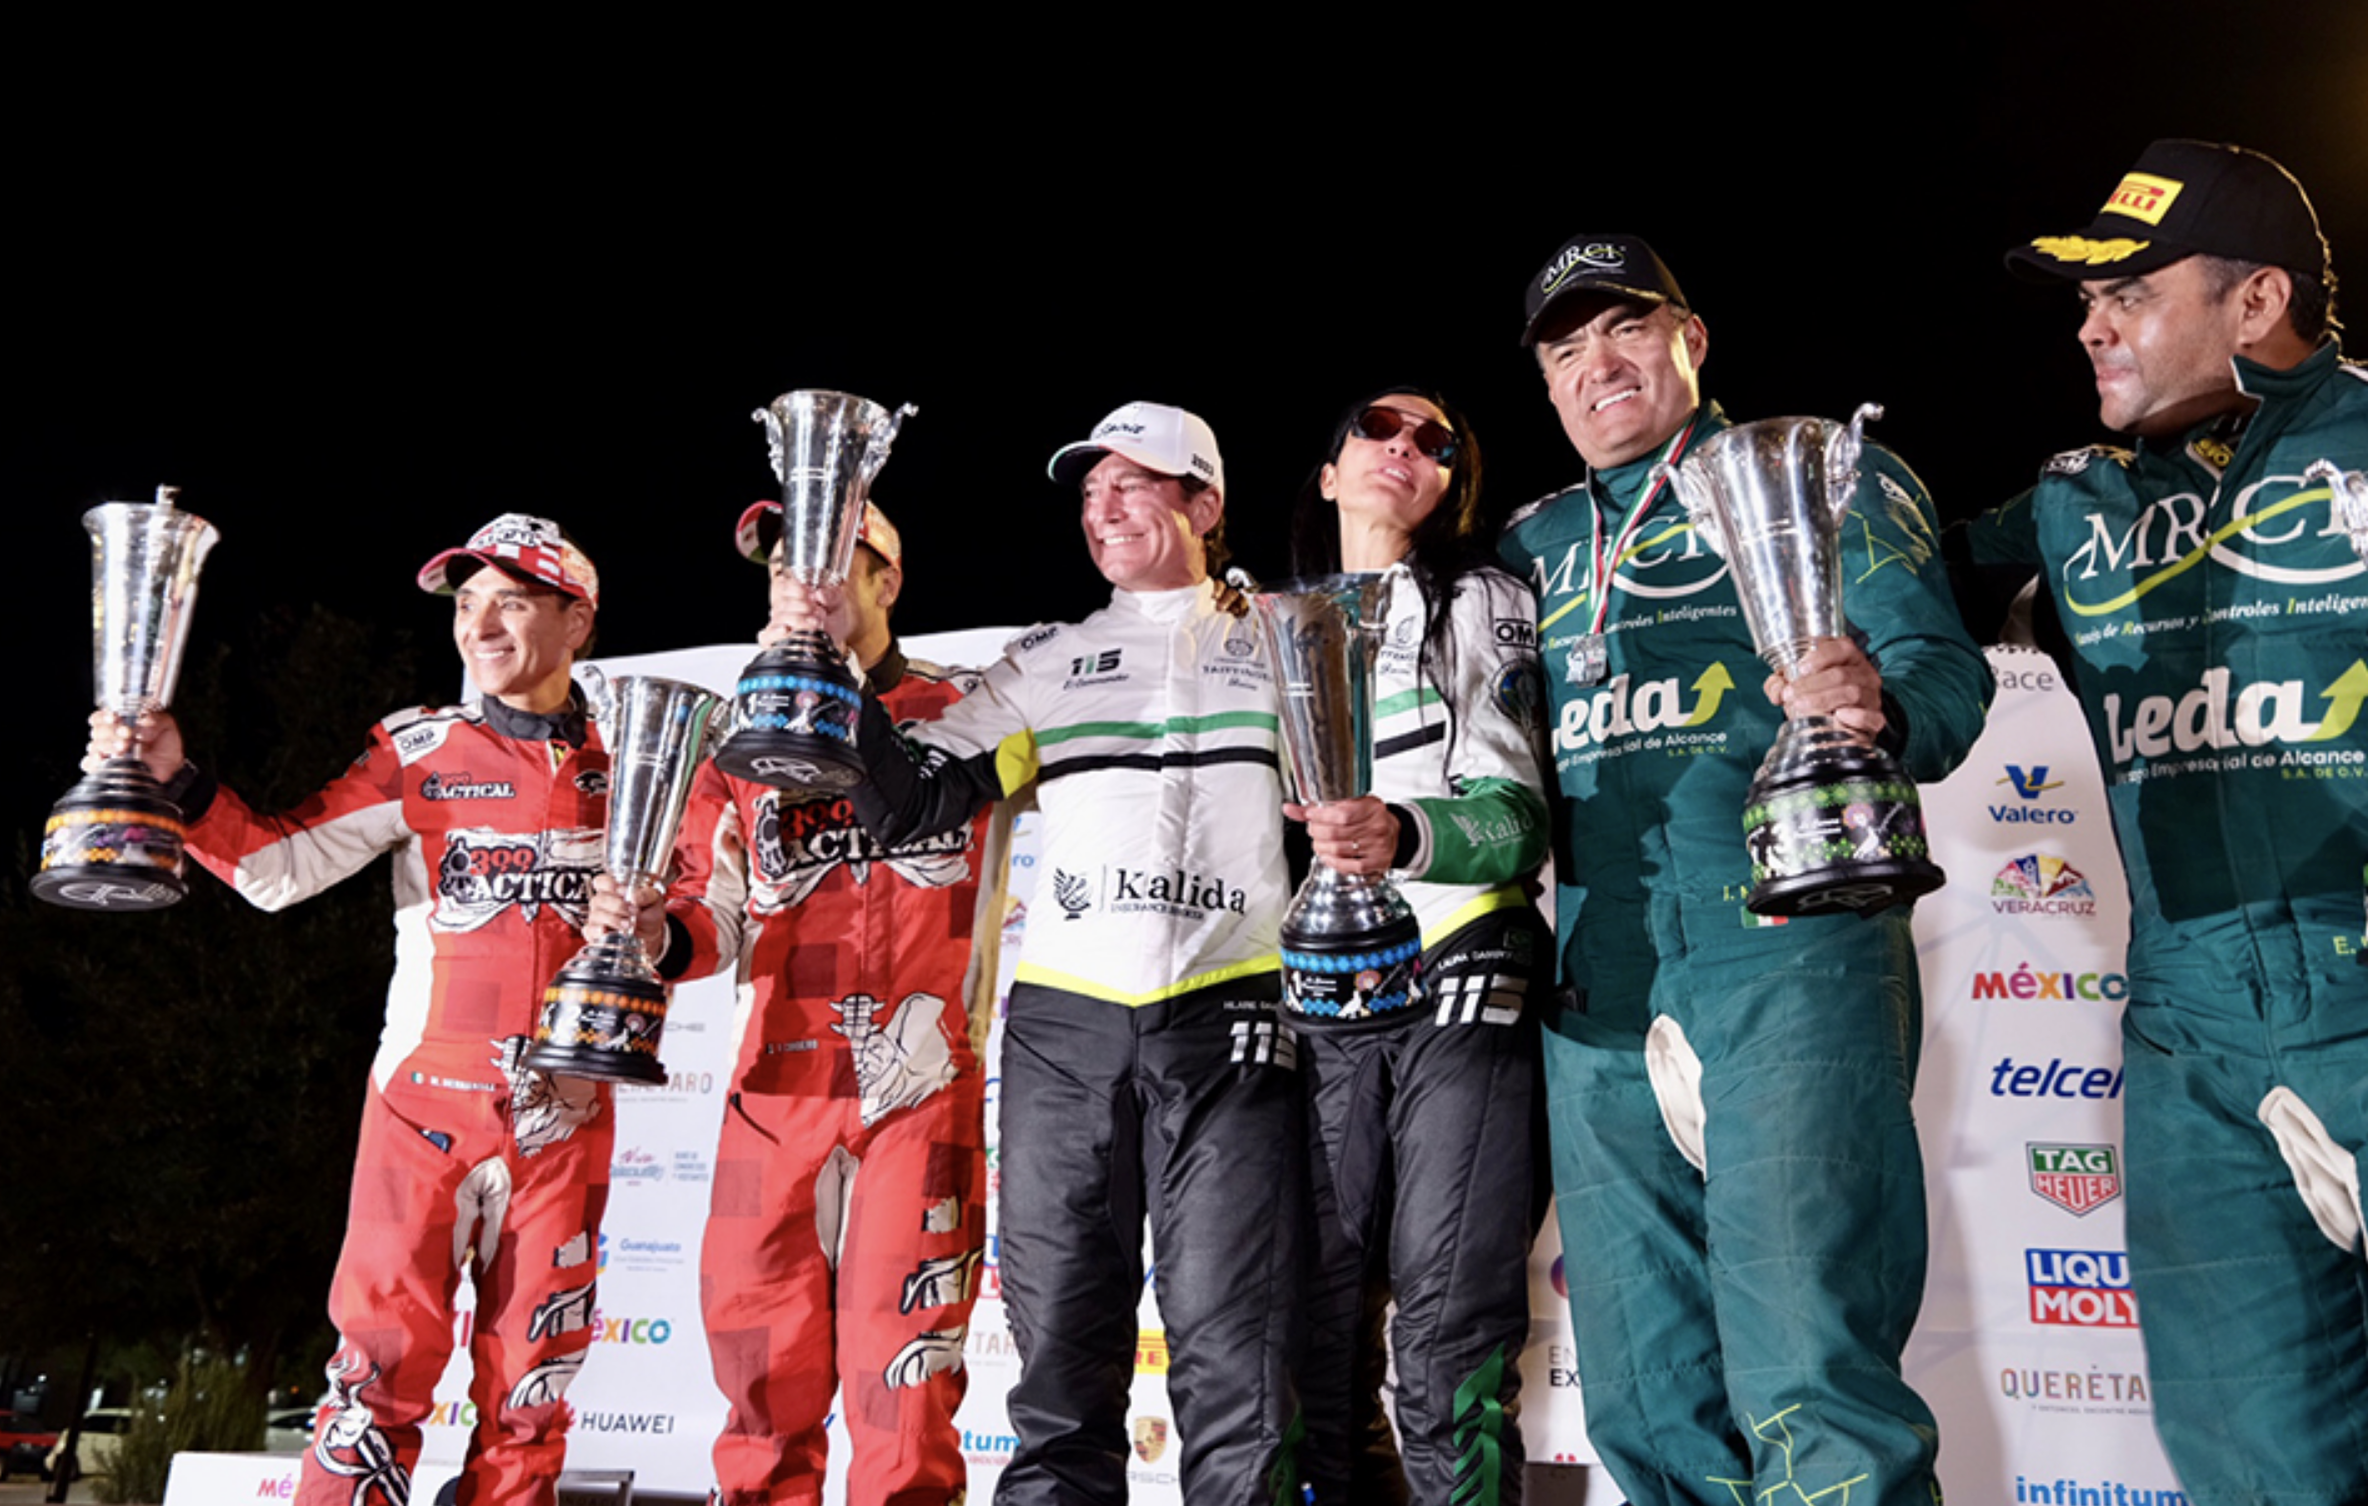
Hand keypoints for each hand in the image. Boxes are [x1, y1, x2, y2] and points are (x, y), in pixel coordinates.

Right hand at [84, 708, 185, 782]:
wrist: (171, 768)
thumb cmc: (165, 745)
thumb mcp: (165, 725)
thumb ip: (154, 719)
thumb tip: (141, 724)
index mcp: (119, 723)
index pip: (100, 716)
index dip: (104, 716)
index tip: (115, 717)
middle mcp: (109, 737)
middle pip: (97, 730)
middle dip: (111, 731)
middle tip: (127, 734)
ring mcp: (106, 753)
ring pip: (94, 746)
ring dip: (108, 745)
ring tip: (124, 747)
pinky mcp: (105, 769)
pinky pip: (89, 765)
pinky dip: (94, 761)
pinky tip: (103, 759)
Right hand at [584, 872, 667, 955]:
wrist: (651, 934)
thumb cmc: (649, 913)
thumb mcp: (654, 900)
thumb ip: (645, 894)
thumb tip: (633, 896)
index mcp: (615, 889)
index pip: (601, 881)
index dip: (608, 885)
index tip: (622, 891)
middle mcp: (603, 902)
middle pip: (599, 899)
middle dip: (617, 905)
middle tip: (633, 911)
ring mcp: (598, 917)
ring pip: (596, 915)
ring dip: (613, 919)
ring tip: (629, 924)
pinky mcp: (596, 933)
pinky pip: (590, 930)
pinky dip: (597, 931)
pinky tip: (606, 931)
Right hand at [761, 578, 845, 648]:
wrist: (838, 632)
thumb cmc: (834, 613)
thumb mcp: (838, 601)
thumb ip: (832, 595)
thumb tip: (820, 594)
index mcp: (794, 592)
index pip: (786, 587)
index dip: (799, 591)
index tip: (813, 597)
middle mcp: (783, 606)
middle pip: (783, 603)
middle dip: (804, 607)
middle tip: (819, 612)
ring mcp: (778, 623)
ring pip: (779, 618)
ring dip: (799, 620)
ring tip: (815, 623)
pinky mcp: (776, 640)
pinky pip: (766, 636)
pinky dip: (774, 633)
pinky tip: (785, 629)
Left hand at [1286, 796, 1399, 877]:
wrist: (1394, 832)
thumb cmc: (1370, 816)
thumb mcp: (1351, 803)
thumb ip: (1319, 807)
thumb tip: (1289, 808)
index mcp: (1372, 807)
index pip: (1341, 813)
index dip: (1320, 815)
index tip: (1310, 815)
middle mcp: (1377, 826)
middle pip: (1336, 832)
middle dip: (1316, 831)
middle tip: (1313, 829)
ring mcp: (1378, 846)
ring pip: (1338, 850)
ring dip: (1321, 847)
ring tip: (1318, 842)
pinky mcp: (1376, 862)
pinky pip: (1349, 866)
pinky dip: (1332, 862)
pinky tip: (1328, 856)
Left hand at [1766, 637, 1884, 740]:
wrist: (1835, 725)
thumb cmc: (1814, 696)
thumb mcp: (1793, 684)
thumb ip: (1779, 683)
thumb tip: (1777, 692)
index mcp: (1848, 657)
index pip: (1842, 647)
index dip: (1821, 656)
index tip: (1800, 668)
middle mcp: (1864, 673)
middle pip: (1841, 674)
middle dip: (1811, 684)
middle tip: (1789, 694)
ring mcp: (1872, 695)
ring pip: (1852, 693)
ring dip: (1822, 699)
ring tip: (1800, 706)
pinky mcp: (1876, 718)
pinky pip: (1872, 716)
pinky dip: (1856, 717)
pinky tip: (1838, 717)